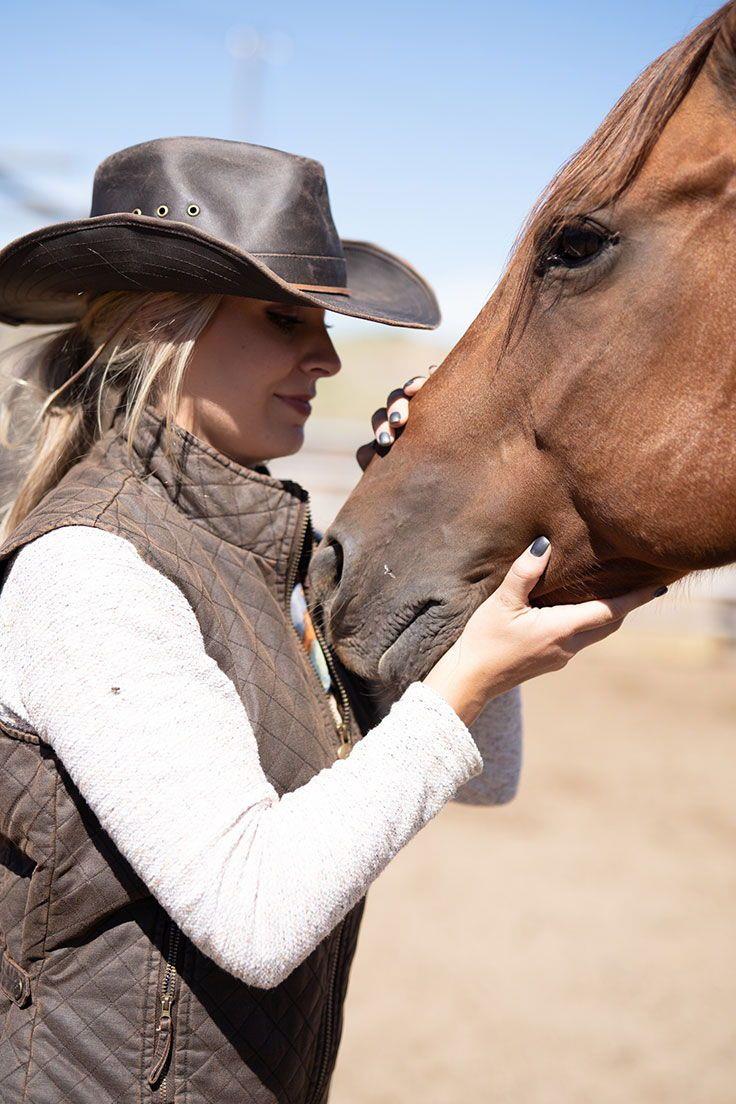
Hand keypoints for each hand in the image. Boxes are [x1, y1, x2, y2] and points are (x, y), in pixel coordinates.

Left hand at [355, 367, 436, 471]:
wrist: (454, 474)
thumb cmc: (422, 475)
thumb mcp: (402, 474)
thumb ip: (380, 465)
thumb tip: (365, 452)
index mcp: (392, 427)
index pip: (381, 418)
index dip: (381, 426)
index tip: (386, 443)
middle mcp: (407, 409)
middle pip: (395, 399)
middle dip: (395, 408)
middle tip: (397, 422)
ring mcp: (426, 397)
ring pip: (415, 385)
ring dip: (412, 384)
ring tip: (412, 389)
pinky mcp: (446, 391)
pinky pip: (438, 376)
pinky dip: (433, 372)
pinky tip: (432, 371)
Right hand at [423, 537, 667, 726]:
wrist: (470, 680)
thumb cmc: (484, 640)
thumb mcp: (502, 601)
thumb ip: (525, 572)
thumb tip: (544, 544)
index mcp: (563, 629)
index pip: (611, 611)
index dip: (636, 598)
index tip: (659, 587)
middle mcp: (569, 646)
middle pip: (609, 624)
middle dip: (626, 605)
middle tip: (641, 585)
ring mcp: (560, 657)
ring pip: (595, 633)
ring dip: (607, 614)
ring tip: (612, 593)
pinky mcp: (549, 662)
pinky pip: (579, 639)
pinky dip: (587, 623)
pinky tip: (575, 611)